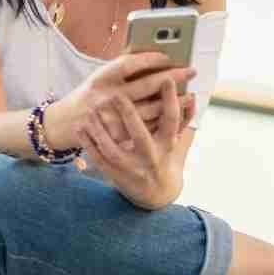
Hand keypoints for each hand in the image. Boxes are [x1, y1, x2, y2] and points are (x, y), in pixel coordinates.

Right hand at [52, 50, 196, 149]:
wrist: (63, 125)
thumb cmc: (87, 97)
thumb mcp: (98, 78)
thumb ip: (122, 71)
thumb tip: (153, 57)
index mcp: (100, 78)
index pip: (129, 64)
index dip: (150, 59)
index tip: (168, 56)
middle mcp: (105, 97)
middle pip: (144, 85)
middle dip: (171, 77)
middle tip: (190, 71)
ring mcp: (111, 119)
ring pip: (149, 110)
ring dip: (173, 103)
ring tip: (189, 95)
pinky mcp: (117, 138)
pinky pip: (144, 130)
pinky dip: (161, 123)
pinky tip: (176, 116)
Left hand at [72, 68, 193, 209]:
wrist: (156, 195)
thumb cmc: (167, 160)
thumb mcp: (179, 142)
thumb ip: (185, 120)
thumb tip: (193, 97)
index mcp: (168, 146)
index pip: (171, 121)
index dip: (171, 100)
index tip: (166, 79)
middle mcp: (150, 158)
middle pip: (140, 136)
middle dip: (129, 116)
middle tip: (117, 94)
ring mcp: (131, 168)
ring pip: (114, 150)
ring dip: (101, 130)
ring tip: (92, 110)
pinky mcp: (115, 175)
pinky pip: (98, 160)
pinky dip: (88, 144)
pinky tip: (80, 128)